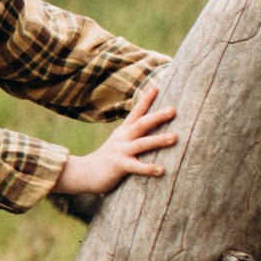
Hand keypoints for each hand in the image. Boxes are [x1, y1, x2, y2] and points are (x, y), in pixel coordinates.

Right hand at [57, 75, 179, 202]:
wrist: (85, 173)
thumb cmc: (108, 158)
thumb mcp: (119, 141)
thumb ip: (133, 135)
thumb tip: (150, 128)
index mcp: (123, 131)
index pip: (136, 112)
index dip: (146, 100)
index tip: (157, 87)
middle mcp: (123, 138)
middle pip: (141, 124)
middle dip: (157, 116)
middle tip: (173, 110)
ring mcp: (121, 151)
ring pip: (142, 144)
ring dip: (158, 140)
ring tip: (174, 138)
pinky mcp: (119, 166)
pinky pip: (136, 167)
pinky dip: (149, 168)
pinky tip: (162, 170)